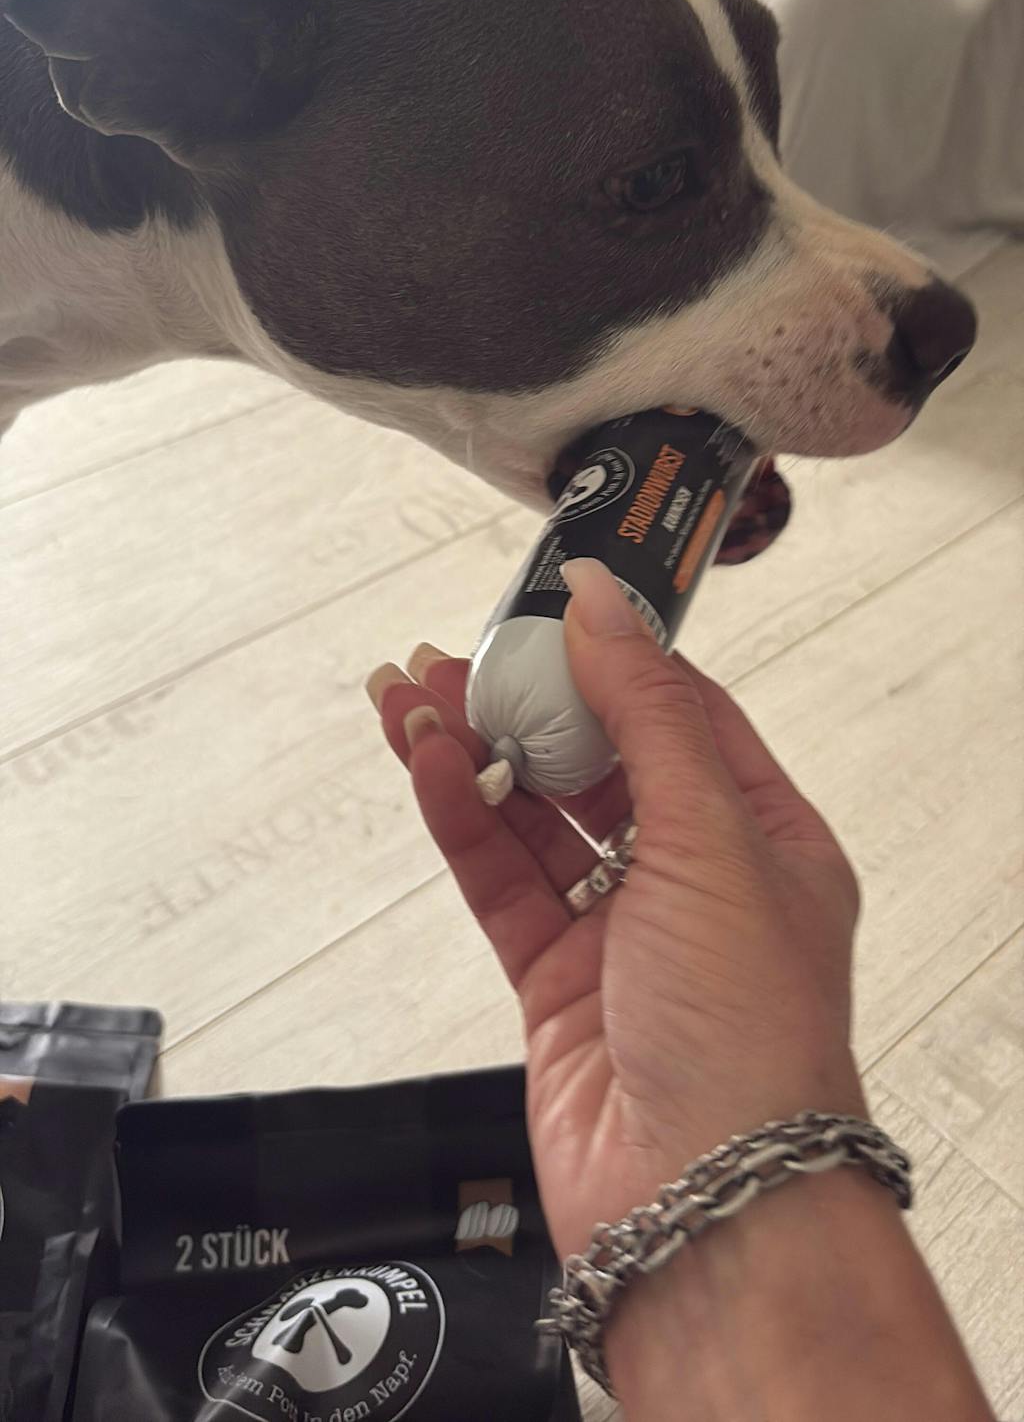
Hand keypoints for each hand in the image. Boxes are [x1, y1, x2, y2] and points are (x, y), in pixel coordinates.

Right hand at [367, 556, 862, 1263]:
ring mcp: (623, 934)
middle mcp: (695, 881)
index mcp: (765, 839)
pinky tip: (425, 767)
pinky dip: (462, 821)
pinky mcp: (556, 985)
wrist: (701, 1203)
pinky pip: (501, 881)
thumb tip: (606, 604)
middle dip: (523, 705)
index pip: (682, 717)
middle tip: (449, 657)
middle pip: (597, 763)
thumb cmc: (748, 1032)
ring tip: (404, 696)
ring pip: (535, 819)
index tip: (548, 611)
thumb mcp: (711, 838)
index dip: (612, 660)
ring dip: (472, 755)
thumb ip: (647, 714)